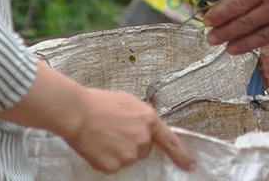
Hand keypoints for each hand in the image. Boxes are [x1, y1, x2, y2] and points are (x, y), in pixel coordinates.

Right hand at [61, 88, 194, 173]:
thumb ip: (142, 116)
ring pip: (128, 158)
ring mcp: (128, 155)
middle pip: (144, 150)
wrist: (78, 113)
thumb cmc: (99, 103)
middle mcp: (142, 139)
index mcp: (148, 120)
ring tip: (104, 135)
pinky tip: (98, 145)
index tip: (190, 164)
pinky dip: (106, 159)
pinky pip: (113, 166)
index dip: (182, 154)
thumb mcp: (128, 102)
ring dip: (118, 151)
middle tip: (115, 130)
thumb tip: (144, 126)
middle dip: (132, 143)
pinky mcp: (114, 166)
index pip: (170, 141)